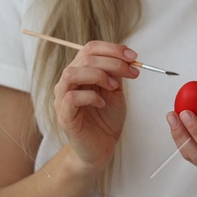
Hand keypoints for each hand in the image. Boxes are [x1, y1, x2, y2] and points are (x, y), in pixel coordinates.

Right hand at [53, 40, 138, 172]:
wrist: (101, 148)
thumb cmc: (106, 119)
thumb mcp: (115, 91)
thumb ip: (116, 73)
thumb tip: (127, 56)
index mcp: (80, 72)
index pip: (90, 49)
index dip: (112, 49)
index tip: (134, 57)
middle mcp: (68, 82)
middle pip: (84, 58)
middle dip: (112, 62)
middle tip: (131, 72)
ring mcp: (62, 99)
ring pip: (72, 73)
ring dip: (98, 75)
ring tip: (114, 87)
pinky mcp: (64, 116)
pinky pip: (71, 97)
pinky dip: (90, 96)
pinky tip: (102, 103)